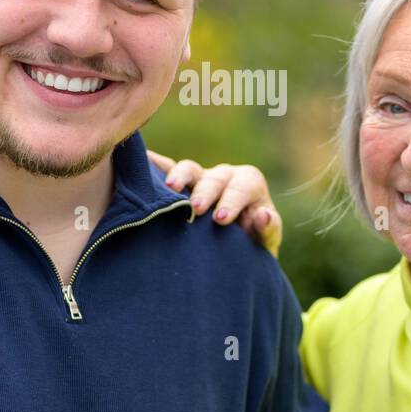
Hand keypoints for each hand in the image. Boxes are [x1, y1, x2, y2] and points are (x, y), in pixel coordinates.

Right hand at [147, 150, 282, 257]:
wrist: (234, 252)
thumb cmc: (253, 244)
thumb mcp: (265, 240)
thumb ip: (268, 228)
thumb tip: (263, 214)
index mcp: (248, 184)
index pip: (243, 185)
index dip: (232, 200)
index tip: (221, 219)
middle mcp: (224, 176)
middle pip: (214, 177)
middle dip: (205, 192)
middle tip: (196, 210)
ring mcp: (200, 179)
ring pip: (189, 169)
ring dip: (179, 176)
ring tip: (170, 188)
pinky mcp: (179, 185)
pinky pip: (164, 170)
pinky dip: (154, 164)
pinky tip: (142, 159)